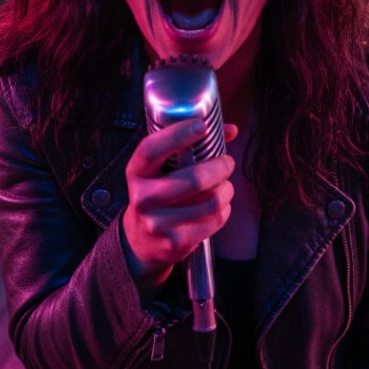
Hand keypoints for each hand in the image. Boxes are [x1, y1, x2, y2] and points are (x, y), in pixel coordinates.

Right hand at [121, 119, 239, 293]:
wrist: (141, 239)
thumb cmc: (157, 194)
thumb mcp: (162, 168)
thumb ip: (192, 145)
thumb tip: (231, 129)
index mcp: (136, 173)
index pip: (152, 149)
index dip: (178, 135)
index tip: (201, 126)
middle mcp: (142, 198)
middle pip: (194, 179)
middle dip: (220, 167)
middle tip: (227, 163)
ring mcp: (157, 223)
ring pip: (211, 202)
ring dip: (226, 190)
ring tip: (225, 187)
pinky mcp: (174, 242)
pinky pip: (214, 221)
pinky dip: (223, 211)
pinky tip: (217, 207)